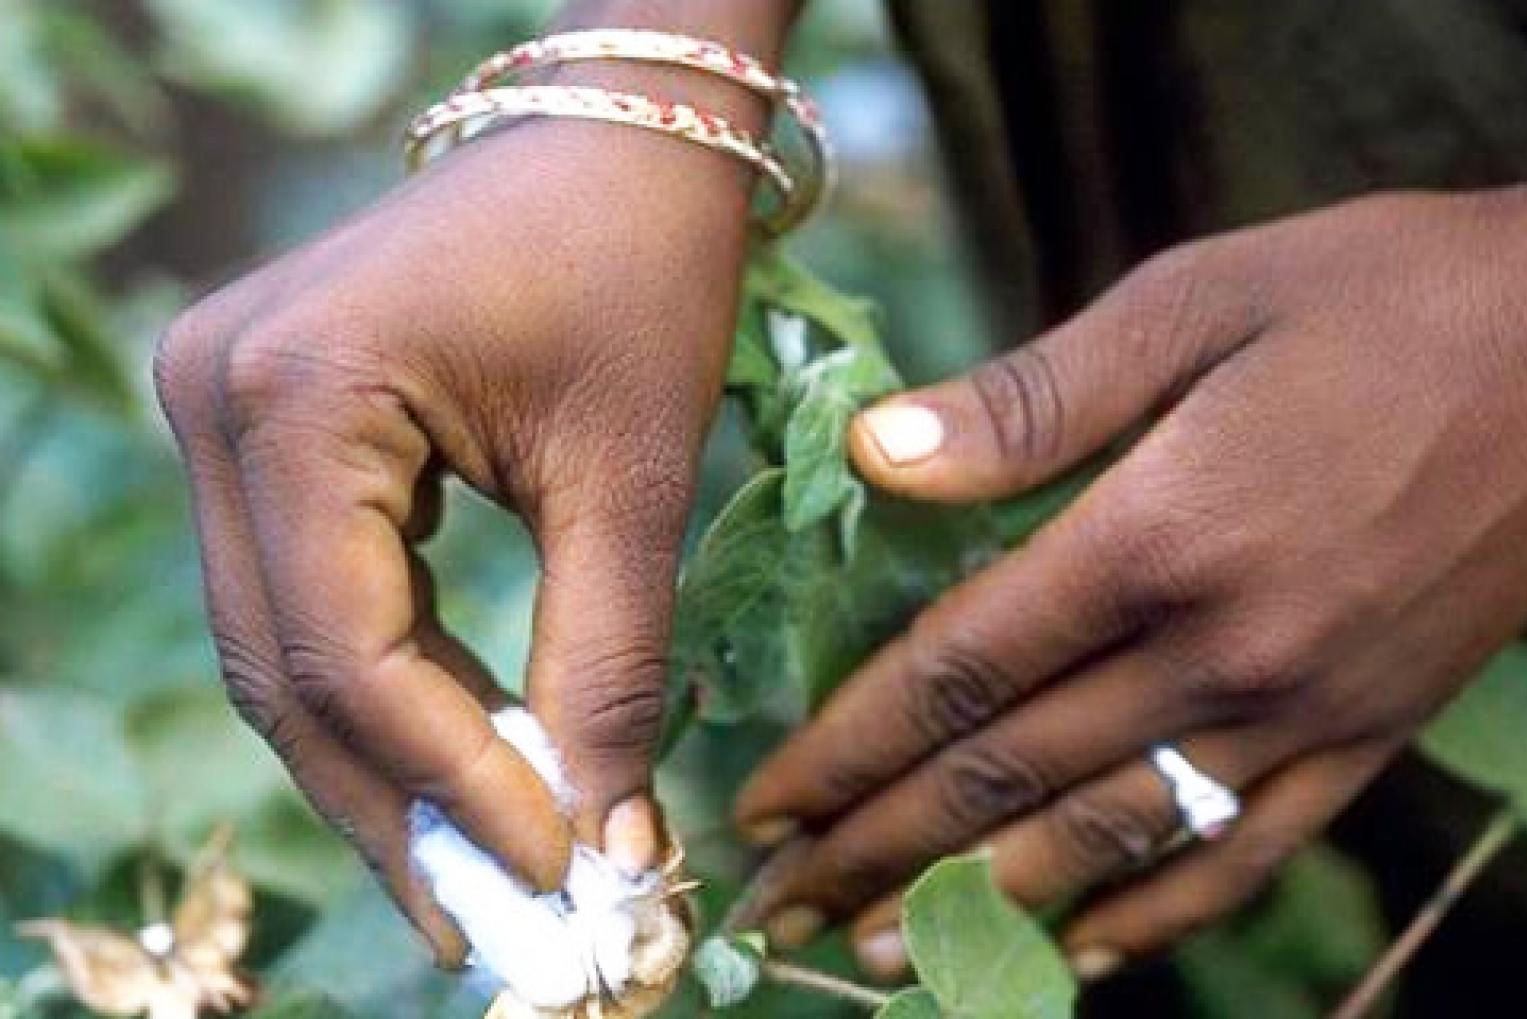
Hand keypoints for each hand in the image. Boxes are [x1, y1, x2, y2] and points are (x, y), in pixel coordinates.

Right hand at [154, 113, 750, 962]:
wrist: (619, 140)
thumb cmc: (640, 270)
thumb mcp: (630, 477)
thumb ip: (603, 667)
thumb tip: (603, 847)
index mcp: (297, 394)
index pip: (347, 650)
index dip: (449, 786)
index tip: (553, 880)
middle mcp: (216, 399)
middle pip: (286, 668)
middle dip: (395, 806)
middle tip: (486, 923)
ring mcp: (222, 409)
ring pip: (285, 645)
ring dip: (383, 763)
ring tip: (480, 867)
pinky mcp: (265, 426)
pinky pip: (307, 591)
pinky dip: (384, 685)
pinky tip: (457, 759)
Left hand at [735, 170, 1526, 977]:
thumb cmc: (1387, 297)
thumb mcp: (1197, 296)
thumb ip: (1033, 396)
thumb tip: (873, 453)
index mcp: (1163, 534)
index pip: (962, 672)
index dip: (849, 746)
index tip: (766, 797)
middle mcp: (1228, 649)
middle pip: (1011, 775)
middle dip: (877, 846)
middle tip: (775, 901)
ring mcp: (1308, 711)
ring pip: (1112, 840)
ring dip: (984, 905)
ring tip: (881, 951)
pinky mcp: (1374, 735)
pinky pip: (1246, 858)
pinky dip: (1155, 918)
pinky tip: (1081, 953)